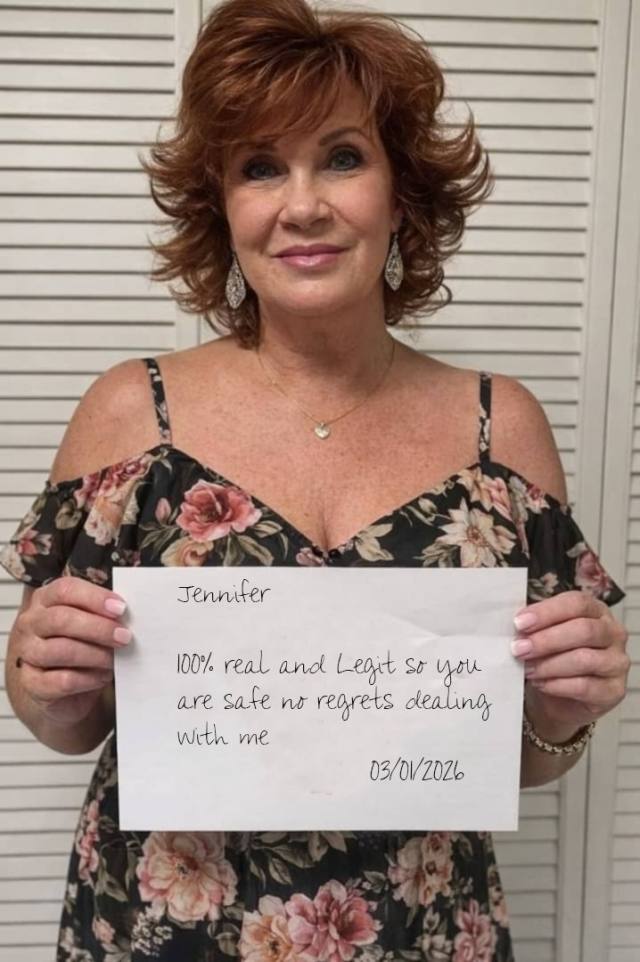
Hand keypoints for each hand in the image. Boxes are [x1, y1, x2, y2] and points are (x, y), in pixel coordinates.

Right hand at [13, 576, 130, 725]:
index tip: (121, 609)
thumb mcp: (88, 623)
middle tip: (125, 637)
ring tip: (114, 660)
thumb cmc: (78, 646)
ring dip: (96, 655)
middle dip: (98, 628)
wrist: (61, 689)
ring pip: (61, 650)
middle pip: (61, 619)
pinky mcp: (32, 684)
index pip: (65, 590)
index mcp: (45, 600)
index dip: (95, 598)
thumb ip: (103, 614)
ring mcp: (27, 653)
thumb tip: (128, 615)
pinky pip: (63, 680)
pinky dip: (89, 679)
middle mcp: (31, 623)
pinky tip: (102, 677)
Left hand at [511, 591, 629, 734]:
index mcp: (595, 610)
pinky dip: (557, 685)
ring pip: (584, 659)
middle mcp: (612, 633)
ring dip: (549, 664)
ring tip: (527, 669)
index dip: (547, 612)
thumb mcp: (542, 635)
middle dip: (546, 640)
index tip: (519, 623)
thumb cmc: (552, 658)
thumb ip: (534, 626)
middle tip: (518, 648)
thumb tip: (515, 625)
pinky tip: (541, 683)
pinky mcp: (614, 690)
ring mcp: (617, 662)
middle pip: (584, 630)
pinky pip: (585, 686)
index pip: (577, 603)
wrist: (559, 698)